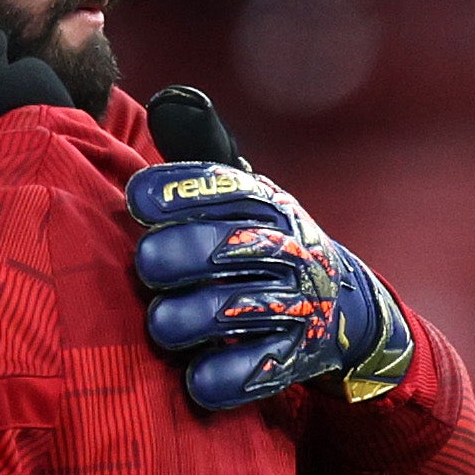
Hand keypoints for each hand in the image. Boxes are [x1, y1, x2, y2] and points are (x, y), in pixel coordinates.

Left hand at [129, 147, 412, 411]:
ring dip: (194, 317)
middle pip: (233, 245)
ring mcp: (293, 304)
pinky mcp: (295, 357)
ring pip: (241, 308)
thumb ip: (200, 152)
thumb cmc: (259, 241)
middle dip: (184, 254)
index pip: (224, 187)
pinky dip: (227, 376)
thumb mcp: (239, 194)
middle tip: (147, 264)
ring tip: (163, 324)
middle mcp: (284, 248)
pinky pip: (260, 369)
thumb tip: (171, 96)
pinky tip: (197, 378)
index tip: (137, 199)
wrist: (337, 307)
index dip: (179, 192)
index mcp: (263, 202)